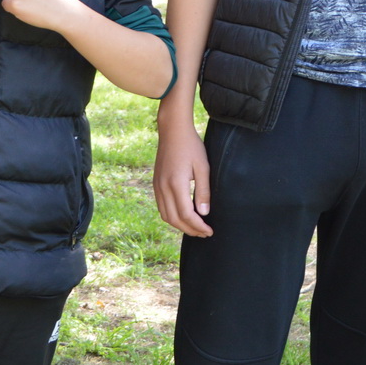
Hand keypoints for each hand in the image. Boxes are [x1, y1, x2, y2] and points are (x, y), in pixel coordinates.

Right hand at [153, 119, 212, 235]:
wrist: (172, 131)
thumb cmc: (191, 146)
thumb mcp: (203, 167)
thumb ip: (203, 191)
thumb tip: (204, 213)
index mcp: (176, 184)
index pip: (186, 215)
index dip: (198, 226)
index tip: (209, 231)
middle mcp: (163, 188)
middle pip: (175, 219)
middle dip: (190, 230)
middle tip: (204, 233)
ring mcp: (157, 186)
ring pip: (166, 216)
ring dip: (180, 226)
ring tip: (195, 228)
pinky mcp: (156, 184)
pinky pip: (161, 207)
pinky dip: (172, 217)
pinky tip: (182, 217)